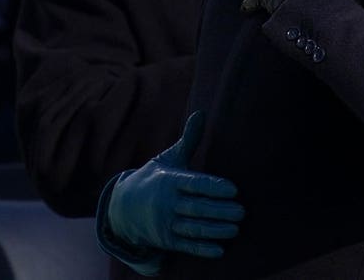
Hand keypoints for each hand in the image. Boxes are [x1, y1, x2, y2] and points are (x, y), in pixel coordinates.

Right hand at [105, 111, 243, 258]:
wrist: (122, 207)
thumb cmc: (155, 178)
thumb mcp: (168, 158)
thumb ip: (189, 139)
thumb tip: (201, 113)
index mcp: (169, 181)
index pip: (193, 183)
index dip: (212, 186)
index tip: (233, 189)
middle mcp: (166, 203)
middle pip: (195, 207)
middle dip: (219, 210)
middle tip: (242, 211)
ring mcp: (164, 223)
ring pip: (191, 227)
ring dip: (214, 230)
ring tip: (235, 229)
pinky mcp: (165, 240)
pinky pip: (184, 245)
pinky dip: (201, 249)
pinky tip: (219, 250)